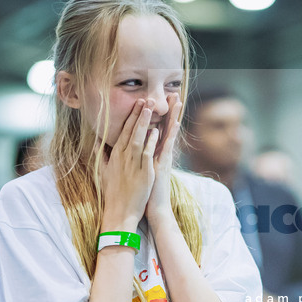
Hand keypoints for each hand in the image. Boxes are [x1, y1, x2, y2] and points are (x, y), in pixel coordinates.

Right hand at [101, 98, 158, 228]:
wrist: (119, 211)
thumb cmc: (113, 192)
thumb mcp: (103, 170)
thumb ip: (100, 154)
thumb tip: (96, 140)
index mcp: (115, 155)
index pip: (123, 131)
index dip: (131, 116)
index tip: (137, 103)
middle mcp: (123, 157)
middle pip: (131, 131)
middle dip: (138, 114)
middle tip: (145, 98)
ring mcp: (133, 164)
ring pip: (138, 139)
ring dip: (144, 122)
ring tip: (150, 108)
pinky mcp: (142, 173)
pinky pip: (146, 154)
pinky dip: (150, 143)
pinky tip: (156, 131)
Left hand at [145, 93, 182, 223]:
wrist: (151, 207)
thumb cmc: (142, 190)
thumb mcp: (137, 170)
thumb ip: (134, 157)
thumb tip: (125, 147)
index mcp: (152, 151)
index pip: (155, 128)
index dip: (156, 113)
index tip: (157, 99)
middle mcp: (160, 152)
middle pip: (165, 125)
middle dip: (168, 109)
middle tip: (172, 93)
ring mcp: (164, 157)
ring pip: (169, 132)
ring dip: (173, 116)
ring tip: (177, 101)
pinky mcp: (164, 164)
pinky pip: (168, 146)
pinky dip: (170, 134)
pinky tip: (173, 123)